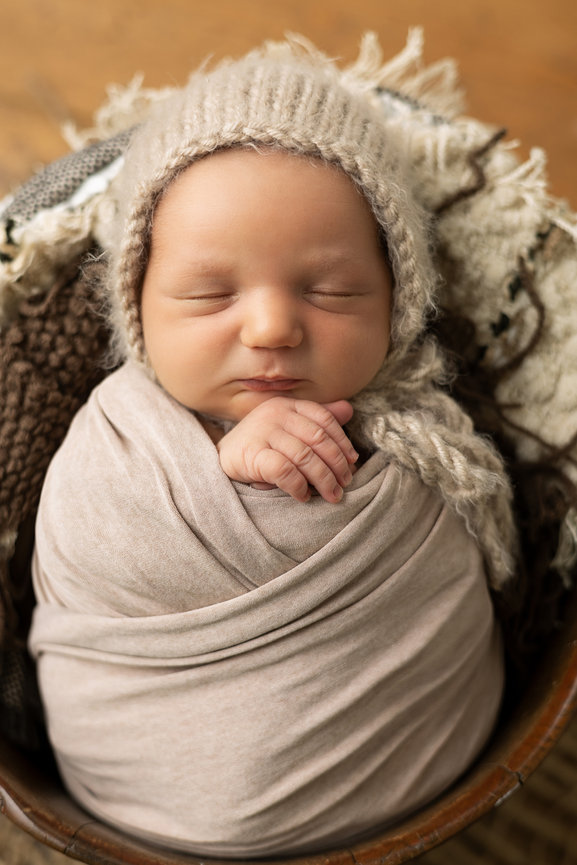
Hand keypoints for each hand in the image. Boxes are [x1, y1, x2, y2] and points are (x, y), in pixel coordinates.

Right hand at [217, 397, 357, 502]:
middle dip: (337, 464)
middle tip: (346, 483)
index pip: (324, 420)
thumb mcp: (288, 427)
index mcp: (288, 405)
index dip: (343, 442)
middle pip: (318, 439)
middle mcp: (276, 414)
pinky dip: (298, 486)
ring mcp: (262, 432)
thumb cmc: (260, 444)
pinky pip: (285, 471)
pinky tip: (303, 496)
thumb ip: (317, 419)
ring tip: (332, 494)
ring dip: (323, 479)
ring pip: (305, 457)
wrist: (221, 458)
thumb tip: (348, 410)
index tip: (352, 461)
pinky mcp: (252, 454)